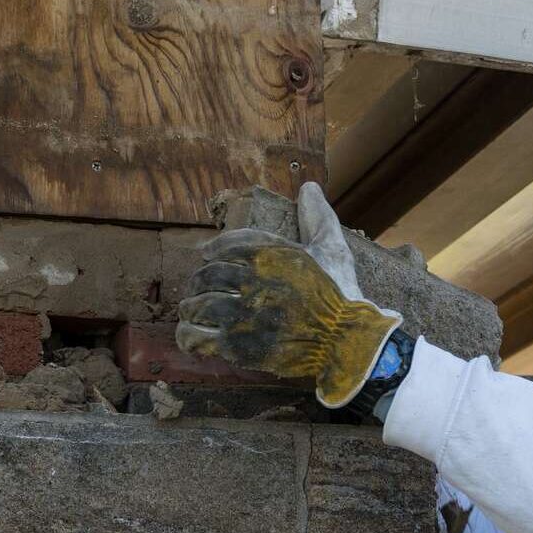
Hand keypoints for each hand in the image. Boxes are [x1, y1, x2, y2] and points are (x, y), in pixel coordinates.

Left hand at [177, 182, 402, 407]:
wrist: (345, 340)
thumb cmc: (340, 294)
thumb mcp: (332, 247)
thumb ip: (315, 216)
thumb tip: (308, 186)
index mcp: (268, 254)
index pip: (226, 244)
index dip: (213, 249)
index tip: (206, 254)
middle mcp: (250, 280)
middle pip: (207, 275)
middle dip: (200, 281)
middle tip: (200, 288)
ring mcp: (240, 313)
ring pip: (197, 304)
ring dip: (192, 307)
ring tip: (193, 311)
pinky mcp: (236, 346)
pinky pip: (196, 336)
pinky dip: (188, 335)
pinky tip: (190, 335)